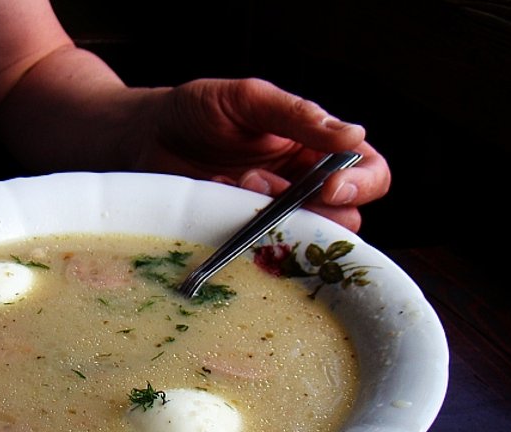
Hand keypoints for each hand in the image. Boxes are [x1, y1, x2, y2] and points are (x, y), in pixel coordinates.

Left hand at [132, 78, 390, 231]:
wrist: (142, 138)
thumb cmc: (197, 111)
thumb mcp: (247, 99)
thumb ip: (297, 114)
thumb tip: (353, 134)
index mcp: (316, 148)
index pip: (369, 172)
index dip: (360, 185)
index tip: (329, 186)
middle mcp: (303, 186)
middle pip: (345, 219)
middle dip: (308, 207)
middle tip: (258, 182)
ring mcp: (272, 217)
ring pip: (304, 241)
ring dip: (274, 220)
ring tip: (235, 186)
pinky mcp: (240, 239)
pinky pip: (259, 254)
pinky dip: (241, 233)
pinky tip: (215, 199)